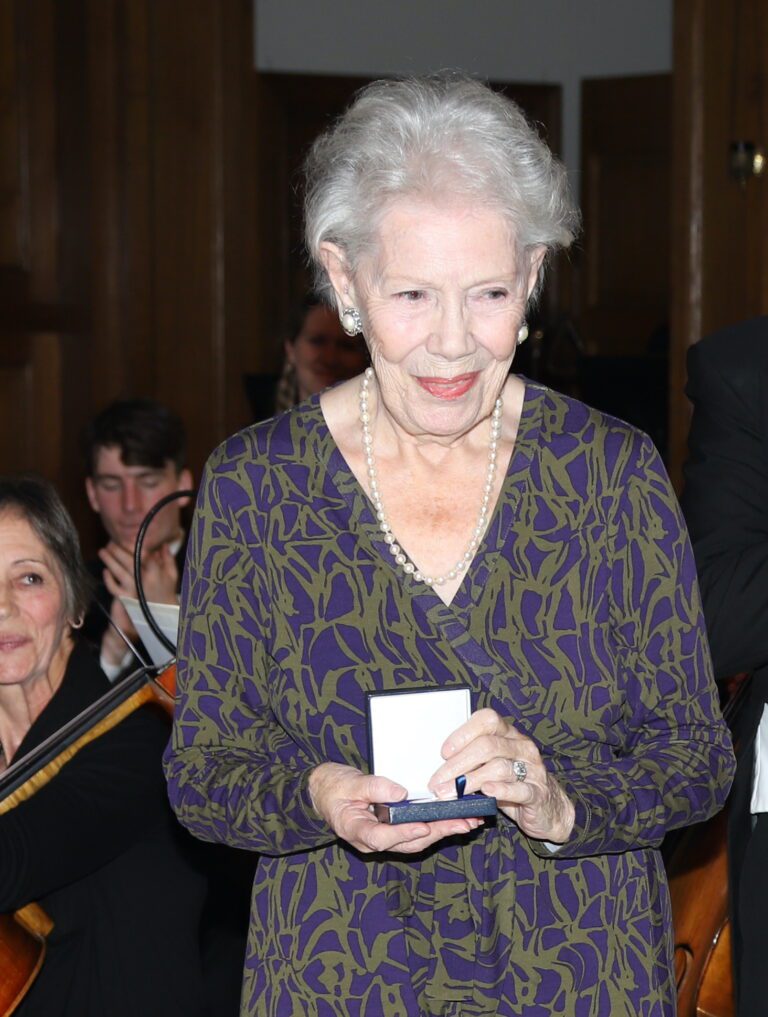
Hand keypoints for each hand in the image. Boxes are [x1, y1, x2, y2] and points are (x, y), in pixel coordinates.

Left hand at [98, 540, 178, 605]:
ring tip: (102, 552)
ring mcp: (132, 589)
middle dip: (118, 550)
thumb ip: (168, 559)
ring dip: (109, 561)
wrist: (160, 613)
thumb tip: (163, 544)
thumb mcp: (172, 574)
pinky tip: (105, 571)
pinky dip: (108, 579)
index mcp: (155, 573)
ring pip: (118, 572)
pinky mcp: (124, 598)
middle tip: (111, 542)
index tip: (128, 538)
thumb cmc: (166, 591)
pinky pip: (113, 587)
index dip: (134, 546)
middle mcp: (143, 580)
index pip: (144, 555)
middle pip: (128, 561)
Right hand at [308, 762, 484, 854]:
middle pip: (407, 842)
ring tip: (467, 822)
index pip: (381, 837)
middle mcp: (372, 840)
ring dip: (442, 831)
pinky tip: (453, 819)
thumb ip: (373, 788)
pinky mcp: (393, 829)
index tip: (423, 827)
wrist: (324, 792)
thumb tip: (400, 792)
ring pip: (416, 840)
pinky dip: (435, 825)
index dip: (403, 834)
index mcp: (356, 830)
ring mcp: (384, 837)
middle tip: (463, 824)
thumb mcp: (348, 783)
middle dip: (437, 833)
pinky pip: (415, 832)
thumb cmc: (333, 787)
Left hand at [428, 708, 574, 843]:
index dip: (464, 733)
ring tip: (451, 793)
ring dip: (470, 781)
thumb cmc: (512, 783)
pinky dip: (501, 790)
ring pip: (499, 768)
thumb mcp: (493, 765)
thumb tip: (438, 763)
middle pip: (487, 746)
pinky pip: (520, 789)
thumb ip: (473, 759)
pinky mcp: (538, 793)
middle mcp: (522, 747)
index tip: (443, 752)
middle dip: (458, 764)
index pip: (488, 720)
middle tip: (437, 781)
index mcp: (510, 734)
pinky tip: (486, 792)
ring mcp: (533, 769)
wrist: (548, 808)